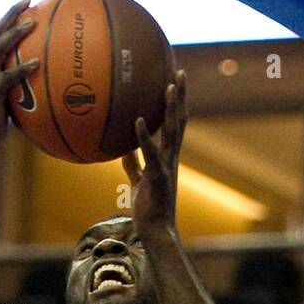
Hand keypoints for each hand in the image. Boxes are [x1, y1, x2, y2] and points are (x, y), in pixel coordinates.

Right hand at [0, 0, 37, 153]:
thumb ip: (22, 88)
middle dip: (10, 14)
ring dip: (14, 34)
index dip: (10, 17)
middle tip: (29, 0)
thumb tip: (47, 82)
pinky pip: (6, 79)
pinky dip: (21, 69)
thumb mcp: (9, 101)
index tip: (28, 2)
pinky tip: (36, 63)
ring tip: (32, 23)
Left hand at [122, 70, 186, 236]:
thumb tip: (123, 151)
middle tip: (180, 72)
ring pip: (173, 132)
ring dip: (172, 108)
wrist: (156, 231)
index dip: (176, 104)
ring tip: (169, 86)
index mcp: (167, 158)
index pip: (175, 125)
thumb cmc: (148, 209)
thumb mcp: (138, 182)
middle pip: (180, 121)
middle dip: (180, 97)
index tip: (175, 82)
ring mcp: (167, 166)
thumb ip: (133, 165)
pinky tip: (139, 120)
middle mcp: (171, 158)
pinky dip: (145, 137)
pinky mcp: (157, 177)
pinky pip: (151, 153)